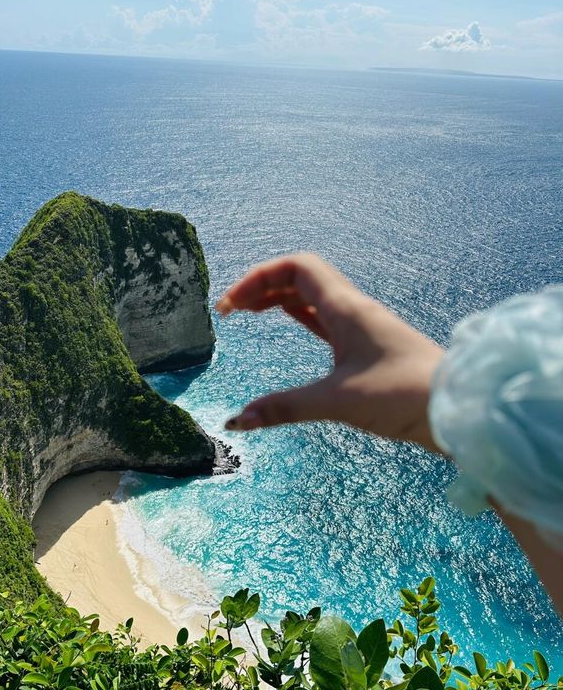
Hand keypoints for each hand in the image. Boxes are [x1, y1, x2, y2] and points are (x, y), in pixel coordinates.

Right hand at [217, 254, 444, 452]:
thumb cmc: (404, 396)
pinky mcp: (369, 347)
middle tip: (233, 310)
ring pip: (314, 297)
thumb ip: (285, 407)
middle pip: (302, 277)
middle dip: (264, 285)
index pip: (296, 268)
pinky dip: (302, 315)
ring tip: (251, 312)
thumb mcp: (337, 401)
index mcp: (346, 308)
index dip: (259, 278)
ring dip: (281, 298)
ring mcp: (363, 327)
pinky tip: (291, 323)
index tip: (231, 306)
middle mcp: (354, 309)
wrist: (458, 408)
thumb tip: (237, 421)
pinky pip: (327, 318)